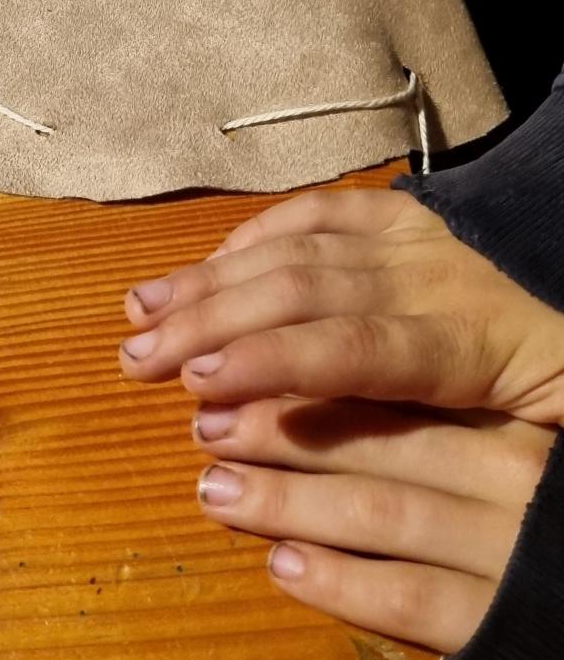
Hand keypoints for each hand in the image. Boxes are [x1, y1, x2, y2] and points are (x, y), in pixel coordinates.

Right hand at [119, 187, 563, 427]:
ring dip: (213, 281)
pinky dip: (256, 234)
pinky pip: (320, 211)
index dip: (275, 363)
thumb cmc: (547, 412)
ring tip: (142, 314)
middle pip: (310, 289)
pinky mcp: (406, 218)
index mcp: (475, 341)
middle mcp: (440, 276)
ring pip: (301, 248)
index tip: (200, 388)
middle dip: (215, 321)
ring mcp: (420, 239)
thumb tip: (293, 445)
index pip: (359, 347)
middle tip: (137, 360)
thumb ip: (417, 444)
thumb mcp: (520, 448)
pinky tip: (208, 267)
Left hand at [193, 394, 552, 654]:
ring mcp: (510, 547)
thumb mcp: (509, 449)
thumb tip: (309, 389)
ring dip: (287, 501)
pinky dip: (341, 582)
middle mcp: (513, 472)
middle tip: (203, 424)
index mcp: (511, 419)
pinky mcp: (501, 621)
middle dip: (279, 432)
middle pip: (377, 440)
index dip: (307, 373)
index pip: (398, 384)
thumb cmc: (545, 519)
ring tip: (215, 490)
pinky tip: (283, 567)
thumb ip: (442, 417)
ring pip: (380, 511)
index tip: (233, 367)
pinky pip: (410, 598)